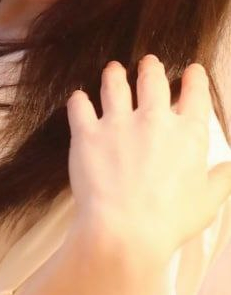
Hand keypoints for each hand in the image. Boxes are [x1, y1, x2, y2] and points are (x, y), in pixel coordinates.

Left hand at [65, 54, 230, 278]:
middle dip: (151, 67)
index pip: (195, 94)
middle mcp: (154, 120)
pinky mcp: (87, 134)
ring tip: (113, 69)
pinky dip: (78, 101)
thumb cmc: (170, 221)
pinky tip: (78, 98)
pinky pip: (79, 107)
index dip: (194, 79)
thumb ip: (222, 179)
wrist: (125, 232)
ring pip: (115, 85)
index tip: (192, 71)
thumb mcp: (208, 201)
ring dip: (114, 74)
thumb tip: (230, 166)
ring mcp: (118, 124)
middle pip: (152, 80)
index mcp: (188, 134)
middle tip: (149, 62)